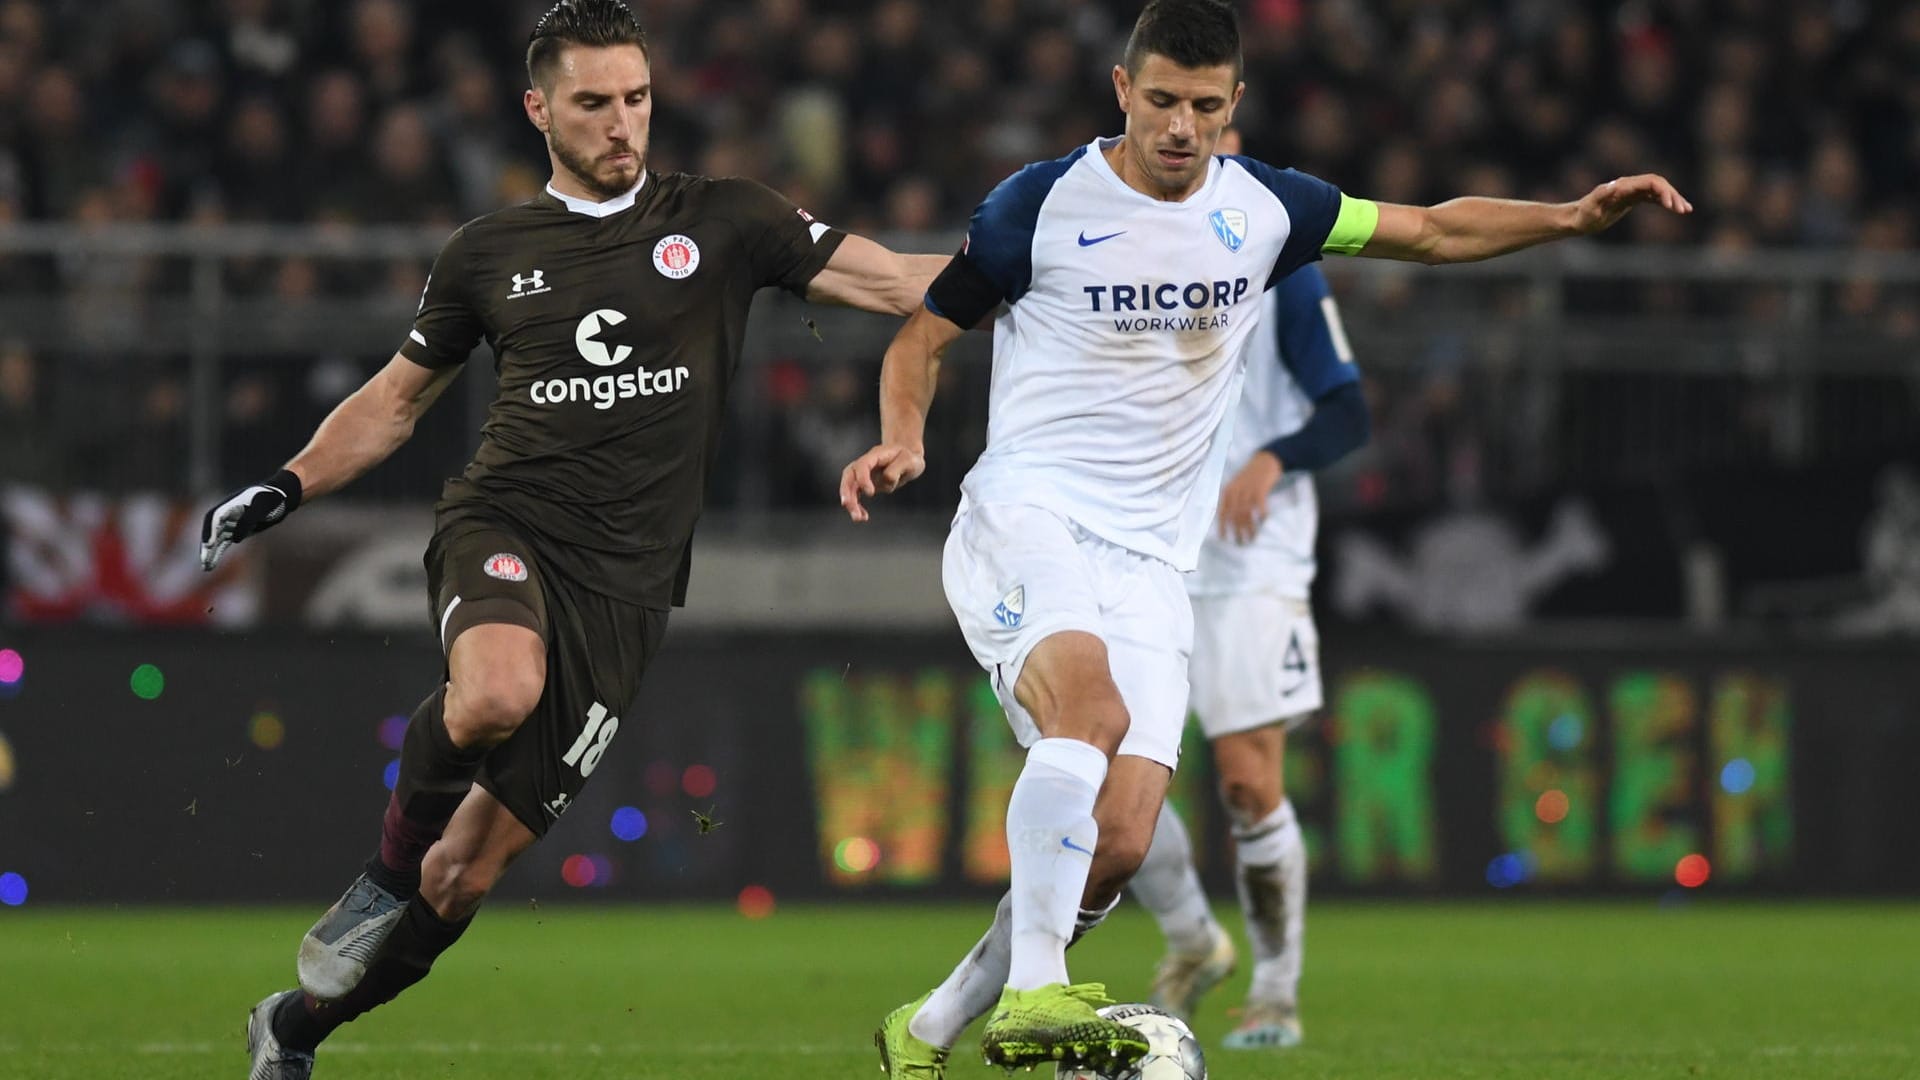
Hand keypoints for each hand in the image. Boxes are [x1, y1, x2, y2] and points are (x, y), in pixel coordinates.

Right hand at [200, 470, 301, 569]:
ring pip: (217, 539)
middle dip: (207, 546)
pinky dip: (218, 553)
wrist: (280, 497)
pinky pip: (224, 543)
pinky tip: (211, 564)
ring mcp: (231, 523)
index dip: (211, 530)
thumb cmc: (271, 499)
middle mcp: (227, 514)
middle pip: (212, 530)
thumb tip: (235, 539)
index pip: (215, 518)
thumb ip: (248, 521)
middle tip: (204, 561)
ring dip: (210, 553)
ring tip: (205, 568)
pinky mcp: (237, 531)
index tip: (209, 544)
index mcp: (231, 505)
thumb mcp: (262, 508)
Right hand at [839, 444, 925, 521]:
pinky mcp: (866, 484)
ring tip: (857, 518)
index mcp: (876, 455)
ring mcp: (865, 474)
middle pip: (849, 475)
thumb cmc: (909, 458)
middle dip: (847, 491)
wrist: (909, 458)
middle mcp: (867, 464)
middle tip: (849, 506)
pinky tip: (863, 517)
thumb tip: (886, 479)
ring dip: (851, 502)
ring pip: (850, 487)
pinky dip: (858, 506)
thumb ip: (897, 469)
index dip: (863, 478)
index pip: (862, 465)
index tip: (870, 493)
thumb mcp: (910, 461)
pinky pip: (856, 495)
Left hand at [1216, 451, 1282, 544]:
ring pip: (1246, 513)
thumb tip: (1229, 519)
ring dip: (1249, 528)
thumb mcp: (1237, 485)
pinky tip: (1263, 522)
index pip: (1222, 512)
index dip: (1222, 526)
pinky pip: (1259, 506)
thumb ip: (1233, 500)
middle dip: (1237, 531)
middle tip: (1240, 542)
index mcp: (1228, 491)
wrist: (1266, 460)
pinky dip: (1261, 515)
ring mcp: (1248, 490)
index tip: (1223, 538)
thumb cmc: (1251, 476)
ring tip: (1252, 538)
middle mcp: (1236, 491)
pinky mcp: (1260, 488)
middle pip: (1234, 515)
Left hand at [1572, 174, 1693, 234]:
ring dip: (1673, 198)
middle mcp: (1629, 186)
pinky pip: (1653, 197)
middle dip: (1672, 195)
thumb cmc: (1582, 215)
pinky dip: (1665, 202)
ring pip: (1658, 190)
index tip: (1671, 206)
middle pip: (1658, 184)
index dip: (1663, 191)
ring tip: (1686, 210)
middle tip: (1683, 210)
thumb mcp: (1590, 207)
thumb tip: (1615, 187)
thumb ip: (1601, 196)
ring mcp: (1631, 192)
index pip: (1650, 182)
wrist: (1576, 219)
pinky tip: (1677, 209)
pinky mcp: (1632, 200)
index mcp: (1623, 186)